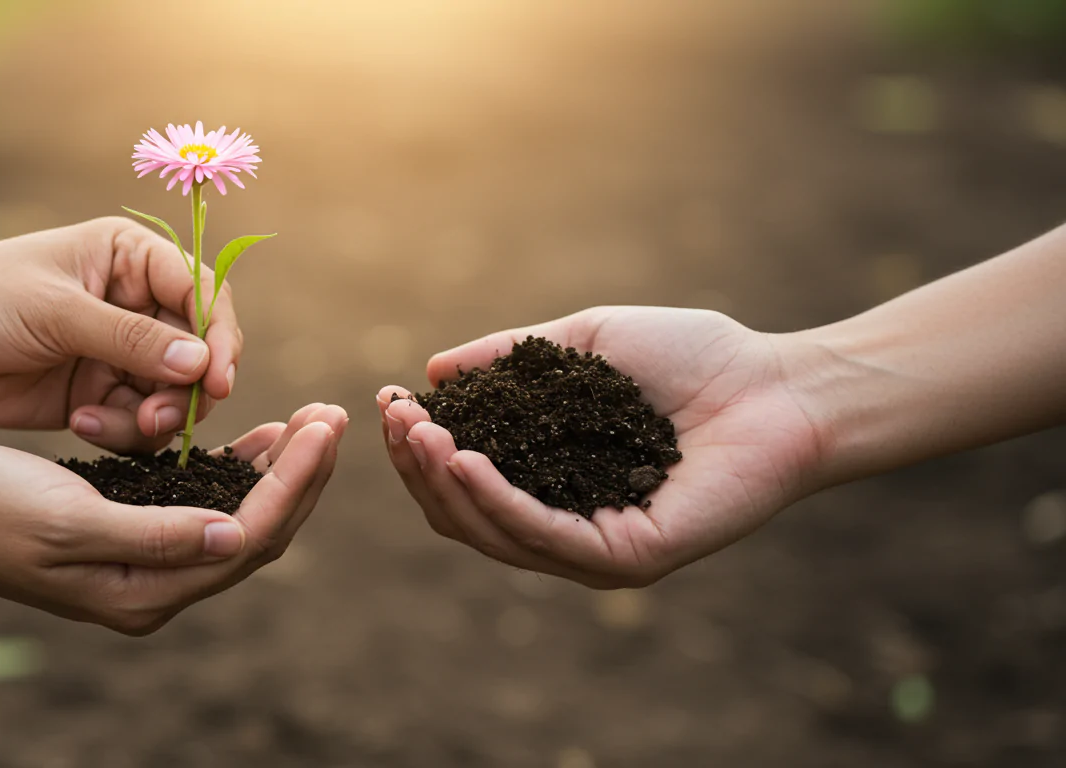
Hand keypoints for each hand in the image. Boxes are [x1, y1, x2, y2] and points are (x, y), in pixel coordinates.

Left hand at [0, 217, 241, 453]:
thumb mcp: (55, 312)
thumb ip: (130, 339)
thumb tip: (200, 365)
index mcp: (132, 259)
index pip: (203, 294)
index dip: (219, 337)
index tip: (215, 381)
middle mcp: (136, 303)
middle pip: (198, 352)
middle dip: (184, 390)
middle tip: (155, 419)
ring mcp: (120, 352)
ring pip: (173, 394)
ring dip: (151, 417)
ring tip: (103, 423)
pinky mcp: (100, 393)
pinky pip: (138, 422)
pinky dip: (120, 431)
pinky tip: (79, 424)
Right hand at [0, 403, 346, 634]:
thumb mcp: (70, 520)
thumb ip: (156, 536)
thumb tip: (236, 535)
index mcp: (143, 594)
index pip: (249, 539)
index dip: (294, 483)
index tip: (321, 425)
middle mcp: (151, 587)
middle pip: (256, 533)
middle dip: (302, 475)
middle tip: (333, 414)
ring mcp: (141, 561)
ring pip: (236, 518)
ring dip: (277, 472)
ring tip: (309, 421)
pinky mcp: (128, 529)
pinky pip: (202, 504)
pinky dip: (234, 471)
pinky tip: (254, 439)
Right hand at [378, 307, 824, 587]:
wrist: (780, 383)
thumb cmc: (693, 357)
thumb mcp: (581, 344)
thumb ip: (510, 357)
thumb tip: (432, 370)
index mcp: (553, 480)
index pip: (466, 478)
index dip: (420, 445)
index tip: (388, 401)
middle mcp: (568, 524)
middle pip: (465, 515)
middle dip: (418, 468)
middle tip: (394, 421)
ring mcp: (596, 549)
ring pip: (492, 533)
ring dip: (444, 484)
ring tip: (418, 435)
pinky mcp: (627, 558)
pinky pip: (543, 537)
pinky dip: (495, 500)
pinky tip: (465, 460)